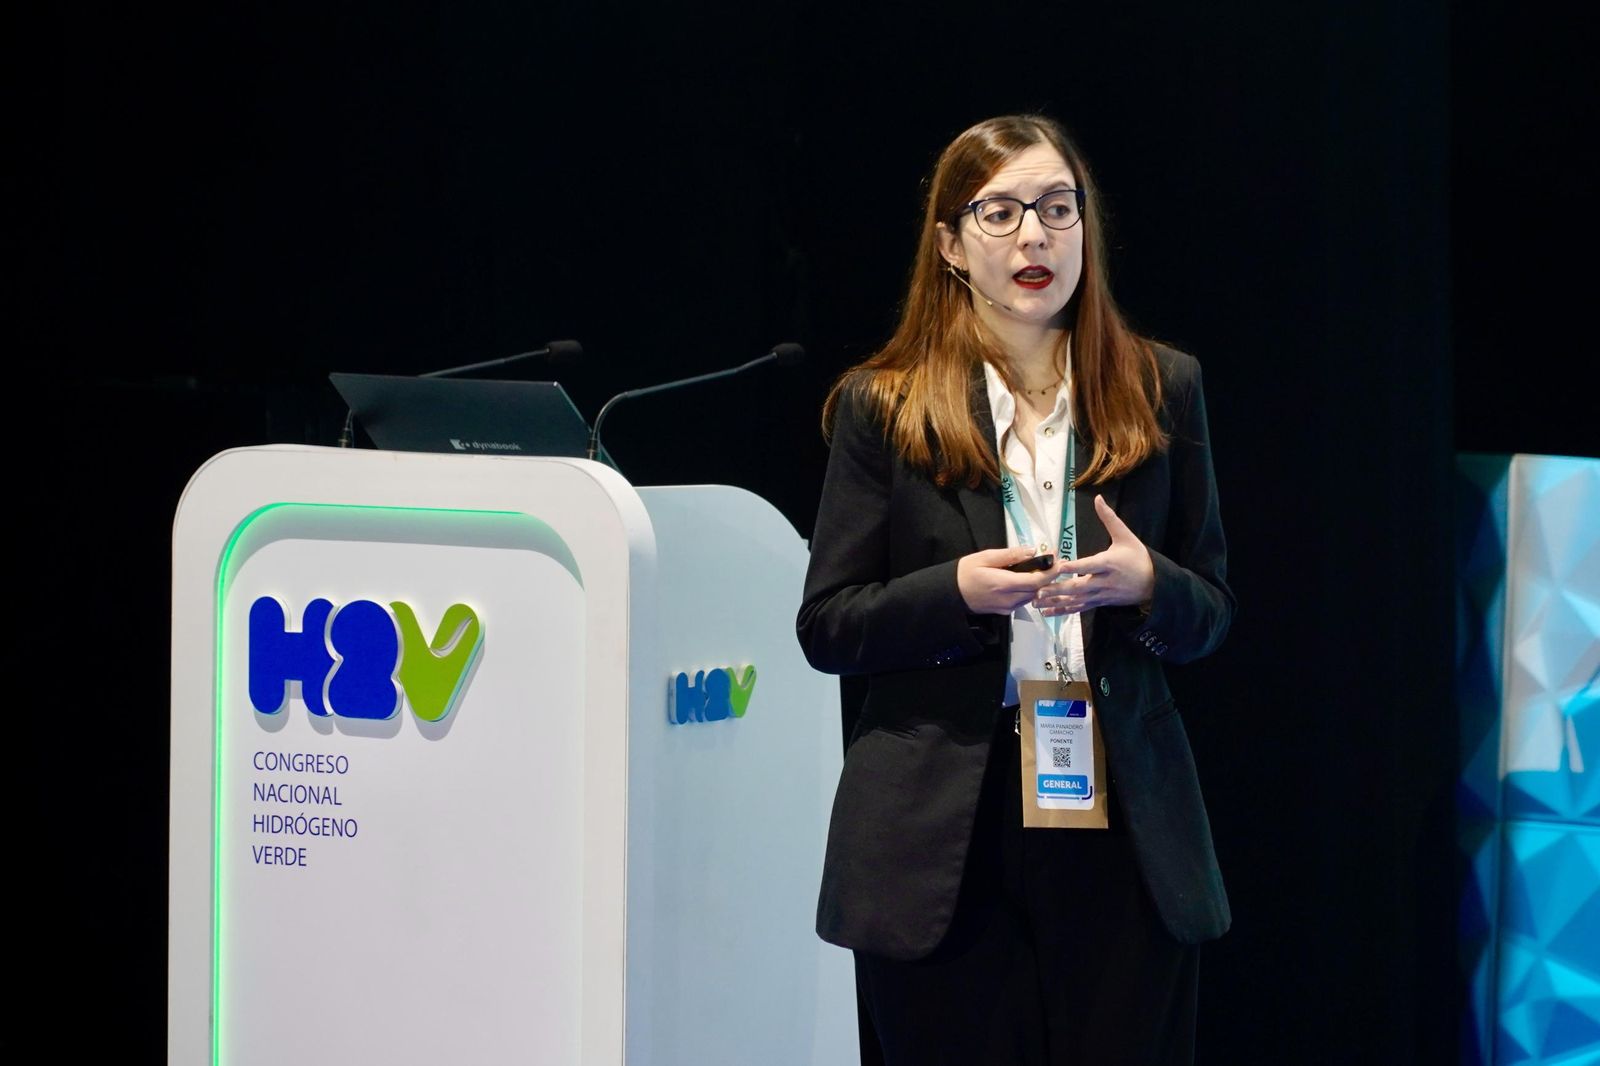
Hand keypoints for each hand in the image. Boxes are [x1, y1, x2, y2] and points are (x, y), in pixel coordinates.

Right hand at [958, 546, 1070, 614]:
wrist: (950, 594)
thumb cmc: (966, 572)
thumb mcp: (985, 557)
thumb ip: (1010, 555)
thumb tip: (1032, 551)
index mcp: (1003, 584)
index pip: (1035, 581)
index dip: (1050, 573)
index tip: (1060, 561)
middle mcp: (1008, 600)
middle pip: (1037, 591)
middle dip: (1048, 577)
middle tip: (1056, 562)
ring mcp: (1006, 608)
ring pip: (1031, 597)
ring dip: (1039, 584)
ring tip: (1044, 569)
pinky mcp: (1004, 611)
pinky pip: (1022, 601)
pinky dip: (1029, 590)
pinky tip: (1028, 580)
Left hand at [1034, 495, 1155, 615]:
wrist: (1155, 584)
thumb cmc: (1138, 558)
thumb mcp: (1126, 536)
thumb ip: (1109, 518)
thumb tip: (1098, 499)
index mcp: (1109, 563)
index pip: (1090, 565)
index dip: (1074, 567)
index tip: (1059, 566)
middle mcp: (1104, 581)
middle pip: (1079, 587)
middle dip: (1058, 589)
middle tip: (1038, 590)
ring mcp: (1101, 595)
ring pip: (1076, 600)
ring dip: (1055, 602)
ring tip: (1035, 602)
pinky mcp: (1099, 603)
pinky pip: (1079, 608)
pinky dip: (1063, 610)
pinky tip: (1047, 612)